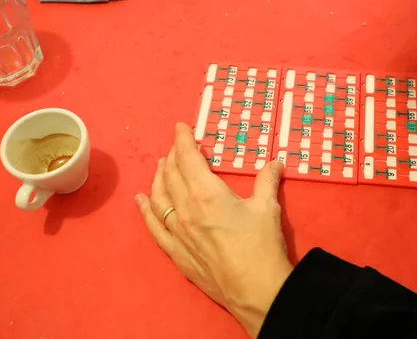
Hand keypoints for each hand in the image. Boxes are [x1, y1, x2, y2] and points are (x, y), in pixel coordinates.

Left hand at [135, 123, 292, 337]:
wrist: (255, 289)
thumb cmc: (262, 245)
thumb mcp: (268, 207)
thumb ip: (267, 181)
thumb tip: (275, 163)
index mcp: (206, 193)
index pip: (188, 158)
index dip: (183, 140)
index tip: (181, 127)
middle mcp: (185, 209)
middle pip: (171, 174)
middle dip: (173, 155)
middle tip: (178, 146)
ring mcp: (177, 232)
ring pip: (158, 197)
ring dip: (158, 178)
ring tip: (160, 166)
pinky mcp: (176, 251)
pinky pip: (154, 226)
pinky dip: (145, 210)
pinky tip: (140, 201)